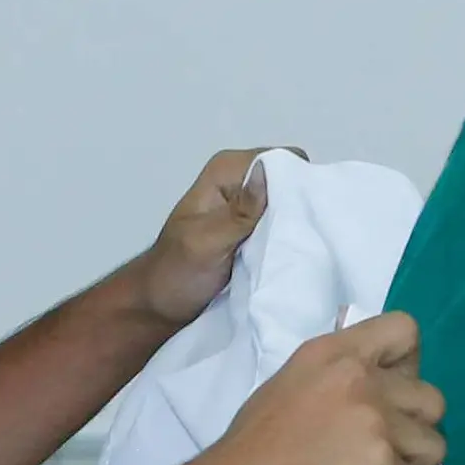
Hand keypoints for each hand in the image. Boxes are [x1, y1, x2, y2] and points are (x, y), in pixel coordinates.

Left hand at [127, 150, 287, 330]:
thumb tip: (267, 173)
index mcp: (227, 170)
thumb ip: (239, 211)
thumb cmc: (177, 272)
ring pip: (291, 206)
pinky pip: (284, 227)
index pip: (282, 159)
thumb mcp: (207, 242)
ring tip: (298, 250)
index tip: (304, 216)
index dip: (298, 183)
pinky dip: (289, 240)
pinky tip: (290, 256)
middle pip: (291, 182)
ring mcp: (249, 208)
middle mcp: (241, 182)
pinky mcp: (255, 232)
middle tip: (302, 239)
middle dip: (300, 206)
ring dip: (296, 227)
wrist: (160, 305)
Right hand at [173, 312, 445, 464]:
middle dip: (412, 432)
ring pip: (434, 449)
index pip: (404, 330)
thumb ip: (335, 382)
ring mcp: (375, 428)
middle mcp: (360, 382)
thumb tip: (377, 391)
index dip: (408, 367)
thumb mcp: (288, 390)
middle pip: (432, 401)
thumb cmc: (246, 458)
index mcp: (333, 355)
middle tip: (377, 455)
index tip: (387, 397)